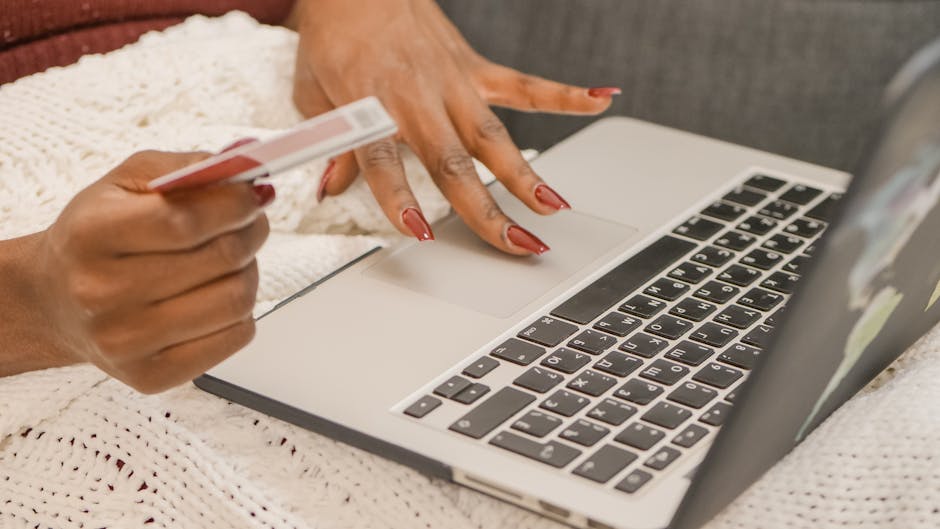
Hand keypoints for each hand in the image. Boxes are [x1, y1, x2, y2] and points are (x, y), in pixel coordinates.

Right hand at [34, 150, 271, 392]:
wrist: (55, 301)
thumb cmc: (97, 236)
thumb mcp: (125, 183)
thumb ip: (186, 168)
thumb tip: (245, 167)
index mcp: (92, 235)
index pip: (187, 222)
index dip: (236, 204)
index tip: (254, 194)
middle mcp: (102, 293)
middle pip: (222, 260)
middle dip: (252, 232)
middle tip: (252, 222)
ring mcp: (126, 342)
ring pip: (236, 300)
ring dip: (249, 272)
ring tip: (231, 261)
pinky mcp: (150, 376)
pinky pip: (236, 338)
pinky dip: (242, 313)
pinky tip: (216, 296)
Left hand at [291, 0, 618, 254]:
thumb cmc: (334, 38)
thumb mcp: (315, 95)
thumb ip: (335, 147)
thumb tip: (332, 190)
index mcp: (370, 106)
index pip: (383, 162)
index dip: (401, 198)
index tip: (420, 232)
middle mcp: (416, 97)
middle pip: (452, 162)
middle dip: (486, 208)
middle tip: (515, 243)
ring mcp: (451, 83)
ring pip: (493, 136)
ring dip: (525, 174)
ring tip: (554, 207)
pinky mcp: (475, 69)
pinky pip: (524, 86)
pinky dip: (563, 94)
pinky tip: (600, 99)